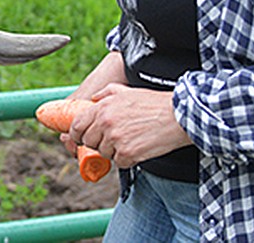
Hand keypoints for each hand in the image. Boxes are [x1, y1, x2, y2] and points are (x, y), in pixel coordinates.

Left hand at [65, 84, 192, 168]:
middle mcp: (105, 124)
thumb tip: (93, 98)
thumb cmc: (153, 103)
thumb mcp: (126, 91)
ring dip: (113, 151)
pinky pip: (119, 162)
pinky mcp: (127, 154)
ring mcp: (115, 140)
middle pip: (89, 142)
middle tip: (111, 140)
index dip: (77, 134)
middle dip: (97, 142)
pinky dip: (127, 159)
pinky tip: (137, 149)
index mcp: (102, 108)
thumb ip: (106, 93)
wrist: (177, 117)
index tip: (81, 138)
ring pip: (103, 153)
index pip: (77, 126)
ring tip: (129, 141)